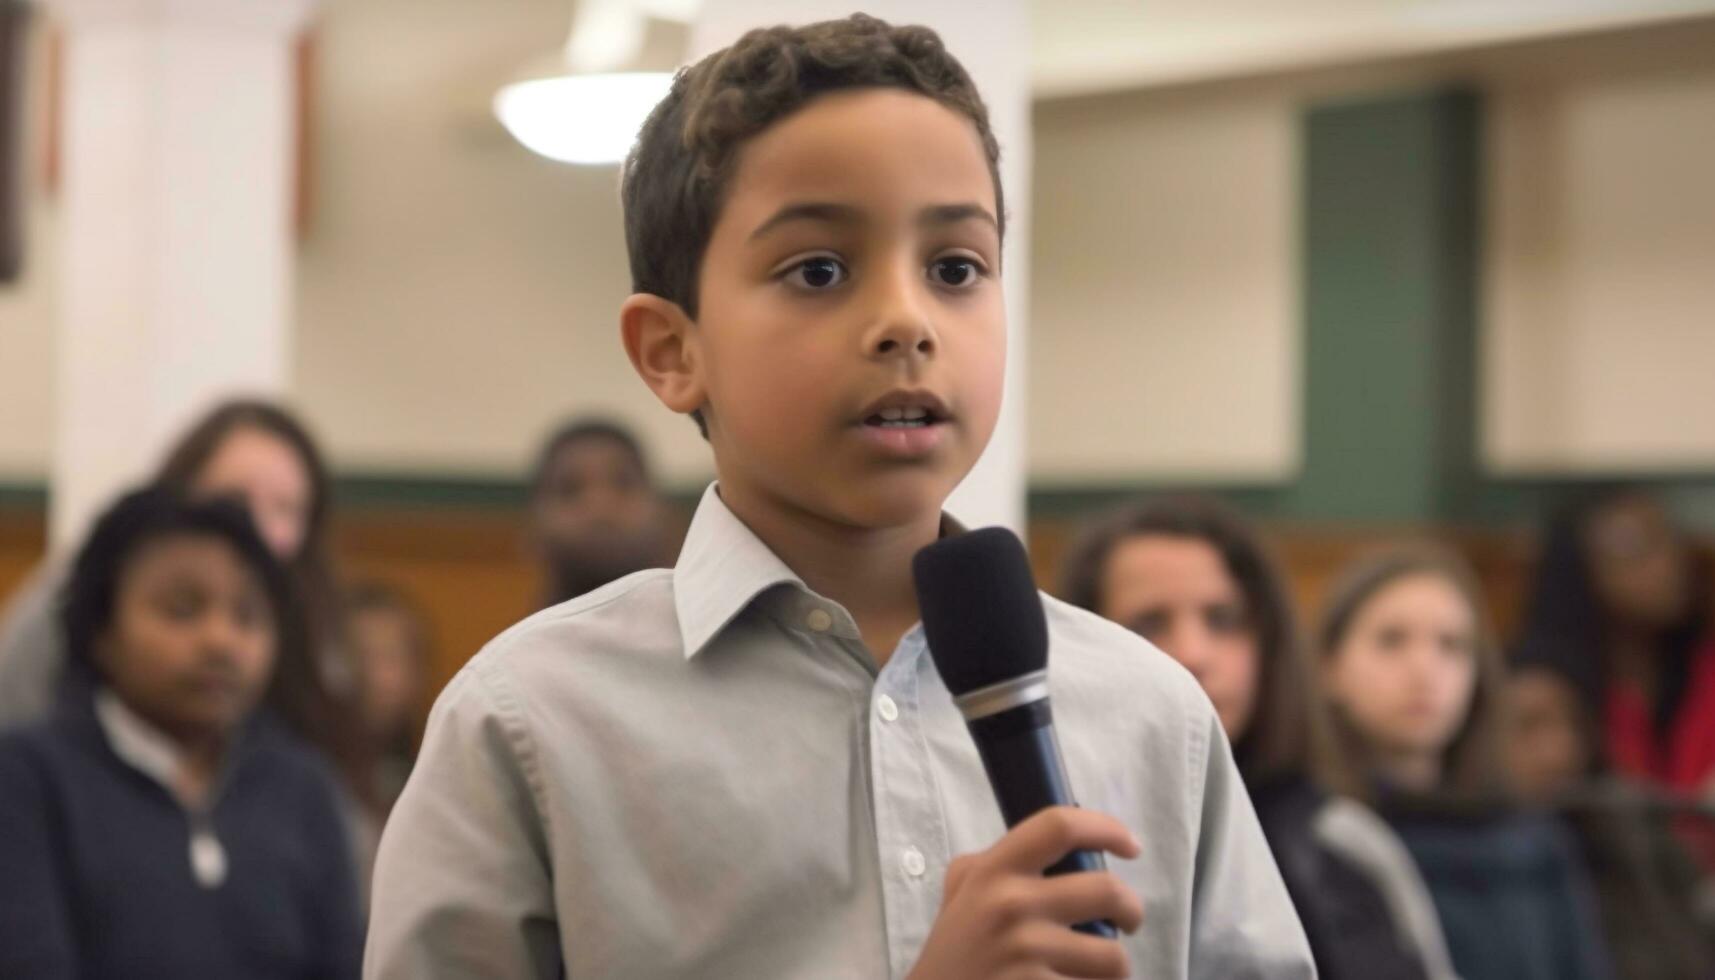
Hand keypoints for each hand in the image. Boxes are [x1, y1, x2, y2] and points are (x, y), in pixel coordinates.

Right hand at [907, 806, 1144, 979]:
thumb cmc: (953, 951)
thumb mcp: (960, 893)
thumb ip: (997, 863)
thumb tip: (1061, 845)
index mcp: (994, 871)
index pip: (1060, 826)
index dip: (1107, 829)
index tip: (1130, 847)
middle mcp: (1012, 905)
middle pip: (1109, 891)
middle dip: (1131, 911)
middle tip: (1127, 921)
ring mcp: (1027, 954)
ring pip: (1114, 956)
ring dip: (1114, 966)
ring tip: (1094, 968)